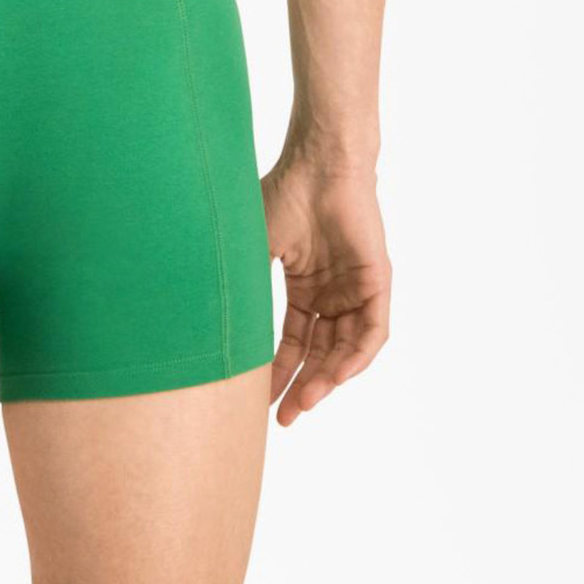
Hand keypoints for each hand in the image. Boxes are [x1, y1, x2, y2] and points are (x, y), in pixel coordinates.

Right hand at [261, 154, 390, 426]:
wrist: (318, 166)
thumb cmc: (283, 195)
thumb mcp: (253, 248)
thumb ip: (242, 286)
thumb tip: (206, 322)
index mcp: (304, 285)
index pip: (293, 340)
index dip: (280, 371)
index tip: (265, 401)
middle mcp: (331, 292)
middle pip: (319, 352)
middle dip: (303, 386)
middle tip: (286, 417)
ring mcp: (355, 288)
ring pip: (346, 348)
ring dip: (327, 378)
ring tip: (306, 401)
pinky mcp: (377, 282)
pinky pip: (372, 332)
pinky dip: (356, 357)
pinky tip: (336, 375)